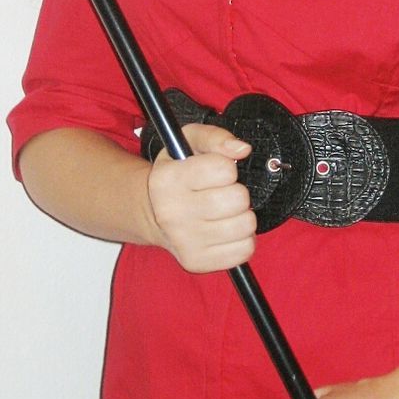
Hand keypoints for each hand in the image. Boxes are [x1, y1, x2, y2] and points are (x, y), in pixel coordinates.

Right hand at [146, 123, 255, 271]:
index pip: (224, 169)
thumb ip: (215, 137)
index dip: (227, 167)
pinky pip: (245, 249)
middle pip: (238, 199)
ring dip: (242, 215)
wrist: (153, 213)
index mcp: (168, 179)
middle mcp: (172, 213)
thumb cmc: (177, 174)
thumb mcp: (188, 142)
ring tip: (225, 212)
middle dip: (237, 192)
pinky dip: (242, 239)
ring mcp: (184, 241)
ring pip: (246, 225)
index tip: (216, 172)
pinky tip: (226, 230)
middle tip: (223, 193)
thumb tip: (242, 149)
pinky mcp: (197, 262)